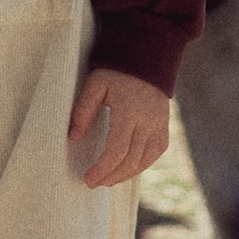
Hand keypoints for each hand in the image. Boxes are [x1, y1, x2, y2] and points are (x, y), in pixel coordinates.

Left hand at [68, 67, 172, 189]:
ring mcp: (159, 124)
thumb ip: (83, 110)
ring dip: (126, 174)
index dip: (103, 169)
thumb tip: (74, 138)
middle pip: (131, 160)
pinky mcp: (164, 124)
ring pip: (145, 160)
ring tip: (108, 180)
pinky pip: (156, 152)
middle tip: (94, 183)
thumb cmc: (116, 70)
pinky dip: (142, 164)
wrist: (147, 56)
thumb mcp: (95, 84)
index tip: (88, 179)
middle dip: (111, 176)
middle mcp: (147, 120)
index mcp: (128, 111)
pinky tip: (128, 169)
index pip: (117, 150)